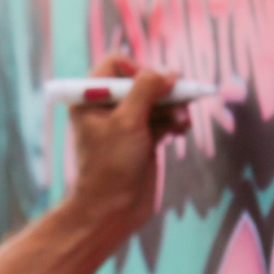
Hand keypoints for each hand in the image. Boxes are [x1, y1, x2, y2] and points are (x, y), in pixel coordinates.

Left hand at [59, 52, 183, 241]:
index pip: (117, 64)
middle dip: (163, 90)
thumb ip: (146, 89)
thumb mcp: (127, 121)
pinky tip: (182, 129)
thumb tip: (169, 72)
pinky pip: (163, 119)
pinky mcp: (143, 139)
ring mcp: (126, 123)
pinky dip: (174, 120)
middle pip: (142, 81)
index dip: (138, 70)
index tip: (153, 85)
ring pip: (157, 100)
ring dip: (173, 106)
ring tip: (183, 121)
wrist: (112, 209)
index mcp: (91, 97)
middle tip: (182, 98)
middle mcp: (108, 107)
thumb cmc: (111, 164)